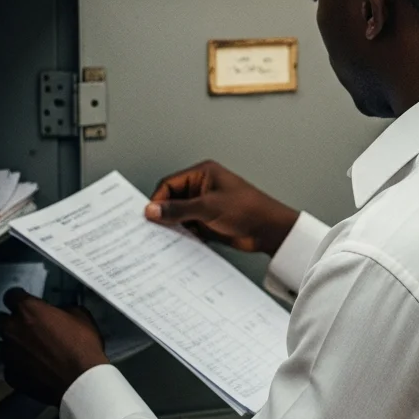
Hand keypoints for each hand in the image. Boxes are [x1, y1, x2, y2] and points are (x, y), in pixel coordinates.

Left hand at [0, 292, 107, 405]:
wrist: (79, 380)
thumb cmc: (83, 344)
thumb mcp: (81, 317)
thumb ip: (62, 310)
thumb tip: (58, 312)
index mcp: (29, 310)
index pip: (11, 295)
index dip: (19, 298)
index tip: (27, 303)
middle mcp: (12, 329)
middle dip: (6, 320)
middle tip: (23, 325)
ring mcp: (8, 354)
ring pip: (2, 344)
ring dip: (13, 344)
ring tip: (30, 350)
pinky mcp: (9, 374)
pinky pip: (10, 365)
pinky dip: (18, 365)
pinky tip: (33, 368)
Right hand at [146, 160, 298, 256]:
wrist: (269, 230)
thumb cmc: (248, 209)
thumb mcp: (208, 207)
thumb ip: (178, 210)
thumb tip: (152, 210)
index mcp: (203, 174)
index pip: (169, 184)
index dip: (158, 200)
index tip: (148, 216)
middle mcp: (202, 188)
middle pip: (172, 200)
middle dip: (164, 214)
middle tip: (152, 229)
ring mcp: (205, 206)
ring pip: (179, 216)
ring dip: (174, 226)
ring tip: (164, 239)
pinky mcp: (208, 222)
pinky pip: (188, 227)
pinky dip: (183, 235)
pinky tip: (178, 244)